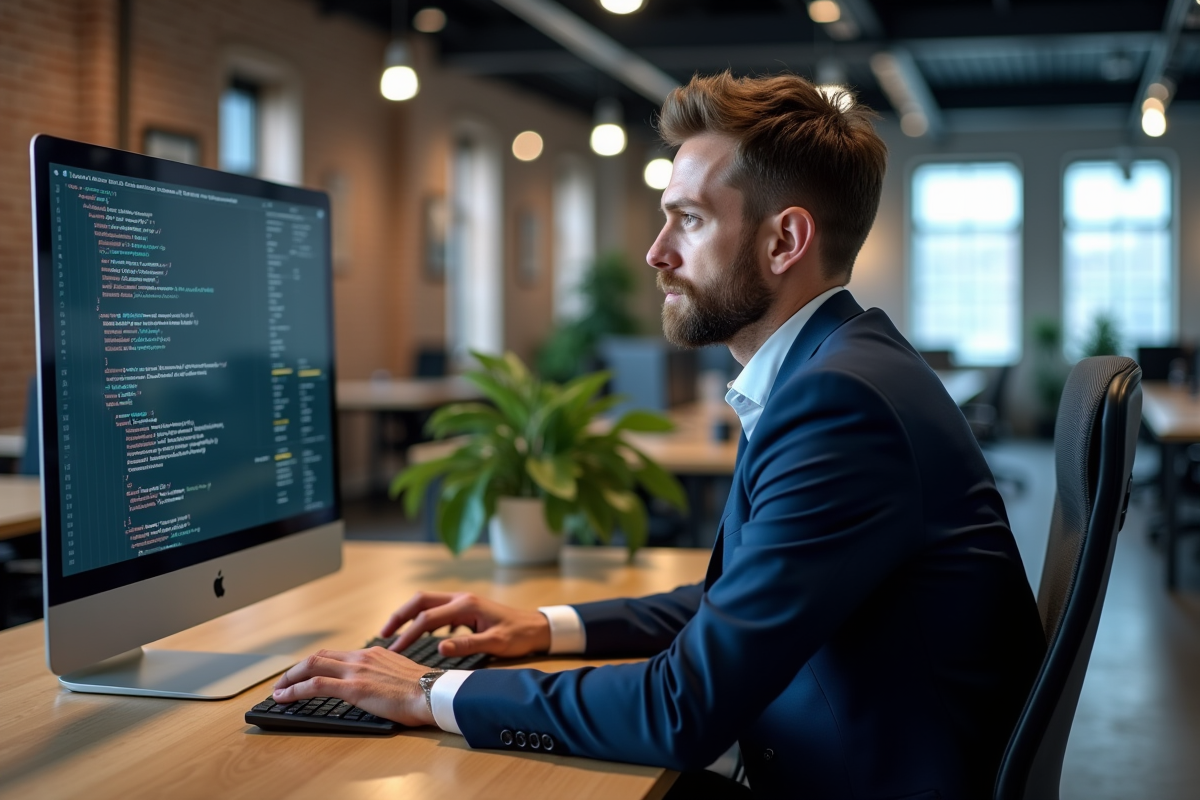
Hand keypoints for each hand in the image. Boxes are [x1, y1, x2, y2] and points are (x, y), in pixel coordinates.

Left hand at [272, 647, 432, 725]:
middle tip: (284, 681)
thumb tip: (377, 687)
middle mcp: (362, 657)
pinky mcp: (353, 687)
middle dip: (297, 668)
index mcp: (374, 653)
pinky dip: (295, 690)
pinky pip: (315, 685)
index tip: (307, 673)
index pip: (337, 654)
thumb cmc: (424, 690)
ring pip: (312, 666)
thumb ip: (384, 675)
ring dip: (290, 678)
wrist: (433, 692)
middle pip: (320, 656)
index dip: (317, 663)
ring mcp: (356, 670)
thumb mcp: (401, 675)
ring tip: (278, 691)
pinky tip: (284, 698)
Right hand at [381, 591, 551, 658]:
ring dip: (408, 616)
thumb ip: (468, 645)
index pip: (427, 618)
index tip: (394, 650)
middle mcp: (461, 598)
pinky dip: (423, 620)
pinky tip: (420, 636)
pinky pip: (437, 611)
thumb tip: (440, 648)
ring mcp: (462, 601)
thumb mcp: (495, 644)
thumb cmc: (519, 636)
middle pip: (420, 601)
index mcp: (465, 605)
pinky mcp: (465, 609)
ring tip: (394, 635)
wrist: (537, 627)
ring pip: (427, 604)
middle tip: (382, 635)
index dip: (407, 634)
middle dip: (399, 615)